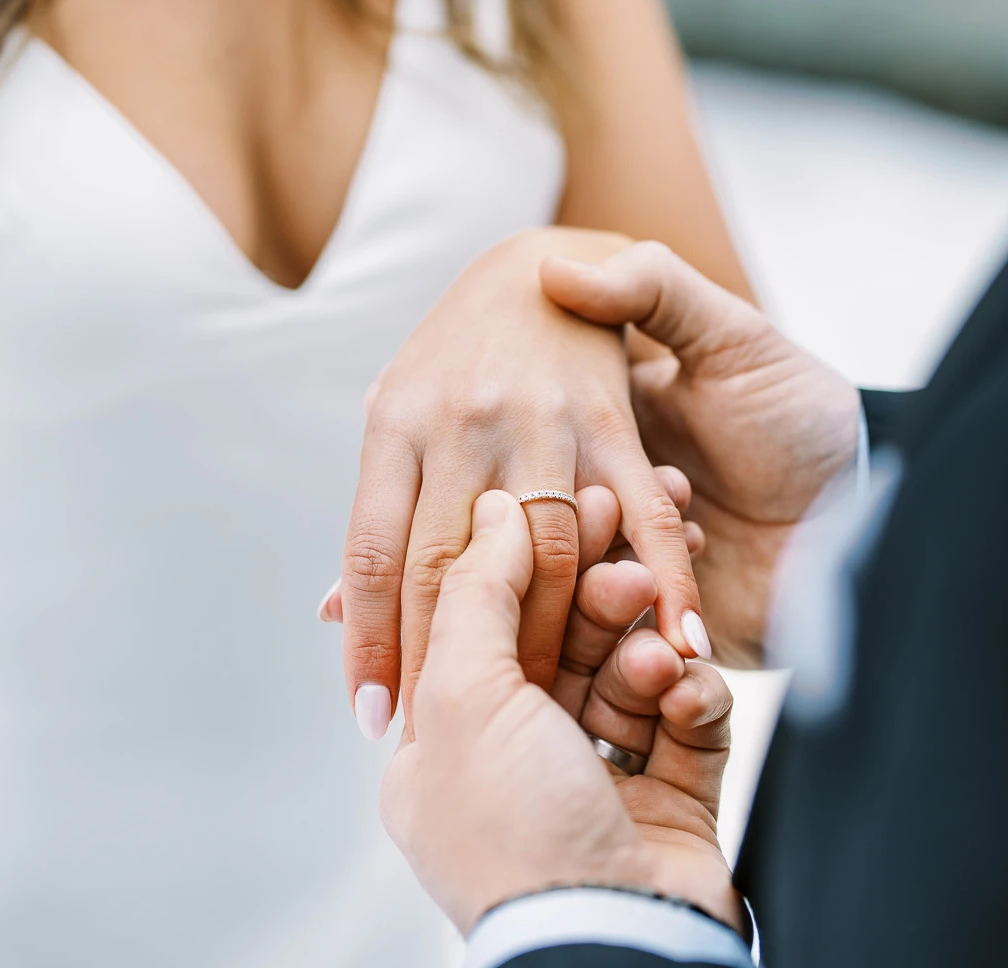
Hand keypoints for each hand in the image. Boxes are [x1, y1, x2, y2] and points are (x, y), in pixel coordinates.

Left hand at [340, 230, 709, 739]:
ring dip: (544, 645)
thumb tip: (332, 618)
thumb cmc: (454, 358)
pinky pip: (640, 513)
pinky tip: (675, 644)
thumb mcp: (396, 416)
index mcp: (398, 422)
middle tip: (449, 743)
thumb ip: (377, 515)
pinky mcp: (611, 417)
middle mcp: (464, 421)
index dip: (373, 642)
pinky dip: (662, 582)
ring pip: (543, 553)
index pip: (378, 552)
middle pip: (453, 565)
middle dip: (446, 664)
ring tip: (538, 718)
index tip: (372, 720)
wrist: (540, 265)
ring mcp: (541, 418)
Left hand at [380, 489, 745, 937]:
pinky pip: (685, 721)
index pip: (487, 625)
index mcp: (449, 747)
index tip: (575, 509)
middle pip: (565, 642)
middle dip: (601, 602)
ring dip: (647, 651)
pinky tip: (689, 693)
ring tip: (660, 649)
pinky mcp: (670, 802)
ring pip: (628, 674)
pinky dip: (691, 701)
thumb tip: (495, 509)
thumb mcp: (466, 699)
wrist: (618, 949)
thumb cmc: (519, 839)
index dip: (530, 562)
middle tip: (630, 566)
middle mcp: (518, 762)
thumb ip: (476, 592)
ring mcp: (596, 784)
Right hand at [542, 242, 860, 664]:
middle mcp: (601, 508)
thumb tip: (553, 267)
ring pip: (567, 604)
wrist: (880, 511)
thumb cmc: (805, 416)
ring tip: (663, 569)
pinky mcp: (661, 637)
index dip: (520, 477)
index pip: (527, 462)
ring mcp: (628, 576)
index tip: (556, 483)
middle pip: (536, 539)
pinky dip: (641, 648)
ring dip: (599, 597)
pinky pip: (620, 660)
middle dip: (562, 547)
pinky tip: (683, 631)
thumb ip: (652, 289)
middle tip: (618, 528)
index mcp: (598, 436)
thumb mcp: (735, 336)